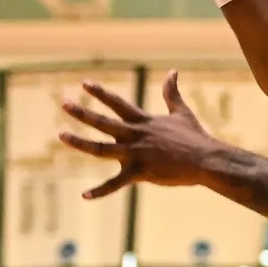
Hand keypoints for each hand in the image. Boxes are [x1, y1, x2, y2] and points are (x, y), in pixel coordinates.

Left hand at [59, 72, 219, 195]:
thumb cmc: (195, 136)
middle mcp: (136, 135)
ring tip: (61, 136)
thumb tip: (173, 71)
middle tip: (64, 104)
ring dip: (80, 143)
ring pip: (102, 148)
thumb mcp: (181, 112)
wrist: (206, 159)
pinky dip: (100, 190)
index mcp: (144, 121)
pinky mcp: (140, 173)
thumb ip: (172, 93)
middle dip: (82, 113)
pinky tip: (84, 195)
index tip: (85, 83)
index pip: (118, 103)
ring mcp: (136, 154)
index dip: (101, 93)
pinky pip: (116, 183)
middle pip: (104, 122)